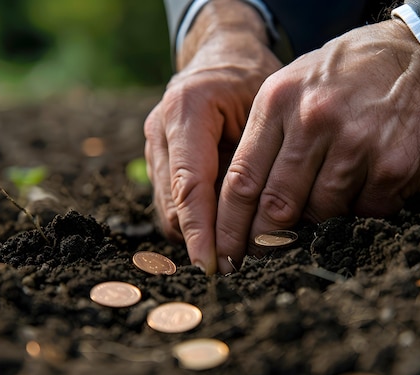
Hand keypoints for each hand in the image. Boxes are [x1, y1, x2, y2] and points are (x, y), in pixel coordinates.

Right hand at [143, 0, 281, 273]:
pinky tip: (220, 231)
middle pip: (173, 204)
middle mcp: (161, 129)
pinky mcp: (156, 159)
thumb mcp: (265, 109)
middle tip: (232, 271)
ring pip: (168, 208)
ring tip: (231, 255)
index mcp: (187, 110)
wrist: (224, 58)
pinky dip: (192, 221)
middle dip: (199, 240)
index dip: (200, 231)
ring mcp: (153, 145)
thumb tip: (264, 224)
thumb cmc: (253, 80)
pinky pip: (170, 202)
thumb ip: (256, 161)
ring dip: (195, 234)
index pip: (191, 185)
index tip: (212, 266)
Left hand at [215, 19, 419, 272]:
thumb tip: (246, 206)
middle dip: (264, 242)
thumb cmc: (350, 77)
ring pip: (320, 213)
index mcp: (279, 101)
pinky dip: (359, 213)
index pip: (242, 179)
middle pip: (276, 205)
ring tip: (320, 220)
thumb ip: (268, 137)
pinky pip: (364, 212)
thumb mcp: (296, 86)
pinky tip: (363, 196)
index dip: (229, 226)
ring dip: (318, 225)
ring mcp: (355, 143)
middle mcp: (313, 120)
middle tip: (260, 261)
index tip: (225, 255)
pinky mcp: (393, 165)